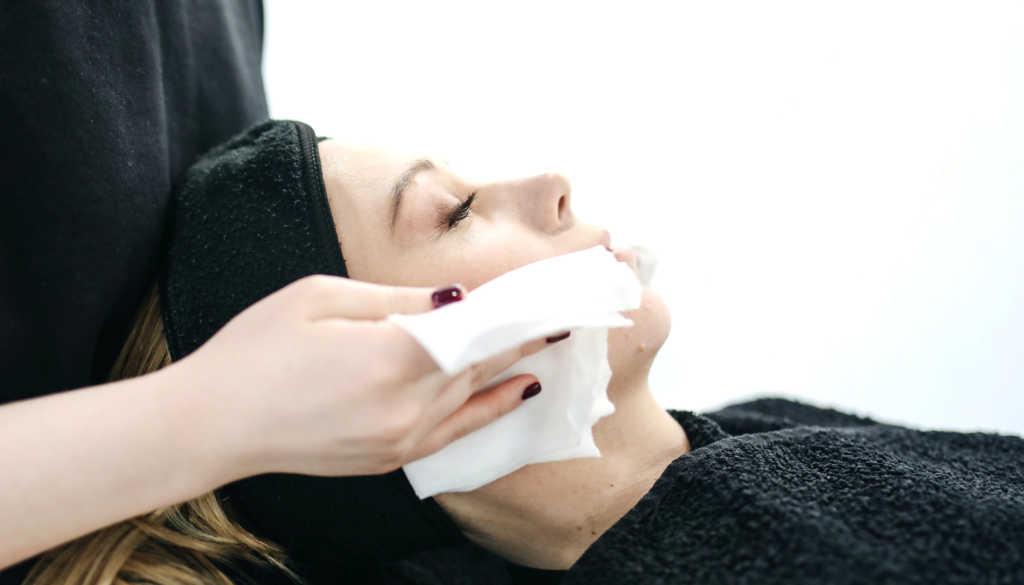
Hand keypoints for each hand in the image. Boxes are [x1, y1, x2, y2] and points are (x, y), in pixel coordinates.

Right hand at [168, 275, 547, 479]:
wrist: (212, 424)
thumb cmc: (255, 350)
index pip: (474, 327)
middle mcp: (405, 405)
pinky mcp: (389, 459)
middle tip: (562, 310)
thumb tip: (453, 298)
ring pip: (473, 393)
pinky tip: (519, 389)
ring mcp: (399, 440)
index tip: (545, 291)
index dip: (513, 308)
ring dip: (512, 363)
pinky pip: (456, 431)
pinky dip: (491, 407)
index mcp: (388, 356)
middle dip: (522, 332)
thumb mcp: (319, 297)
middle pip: (482, 361)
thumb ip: (395, 298)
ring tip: (549, 338)